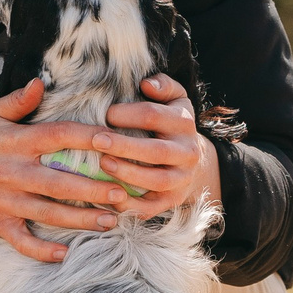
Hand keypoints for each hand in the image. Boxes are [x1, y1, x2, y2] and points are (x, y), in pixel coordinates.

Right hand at [0, 77, 134, 262]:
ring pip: (49, 213)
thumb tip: (41, 82)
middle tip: (124, 193)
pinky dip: (41, 250)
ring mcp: (5, 201)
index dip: (87, 137)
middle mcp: (12, 171)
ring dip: (82, 220)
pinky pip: (22, 241)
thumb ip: (16, 101)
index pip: (57, 136)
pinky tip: (64, 253)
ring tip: (111, 221)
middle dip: (94, 189)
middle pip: (60, 182)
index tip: (114, 140)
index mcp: (15, 141)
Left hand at [96, 75, 219, 219]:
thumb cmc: (172, 124)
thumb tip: (147, 83)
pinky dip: (129, 205)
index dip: (129, 114)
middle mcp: (187, 152)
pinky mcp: (171, 201)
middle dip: (124, 146)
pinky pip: (151, 208)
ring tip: (103, 164)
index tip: (106, 113)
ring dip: (128, 174)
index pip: (155, 116)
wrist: (197, 162)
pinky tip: (107, 196)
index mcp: (183, 123)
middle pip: (157, 151)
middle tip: (96, 140)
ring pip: (156, 180)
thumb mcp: (175, 99)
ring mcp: (181, 179)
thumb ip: (163, 86)